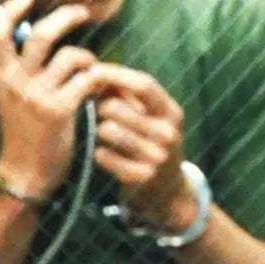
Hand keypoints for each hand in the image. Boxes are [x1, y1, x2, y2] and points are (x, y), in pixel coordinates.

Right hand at [0, 0, 102, 199]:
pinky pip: (88, 80)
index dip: (10, 9)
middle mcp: (16, 82)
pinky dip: (99, 80)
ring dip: (89, 59)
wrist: (25, 175)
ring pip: (72, 56)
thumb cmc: (24, 136)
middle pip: (41, 35)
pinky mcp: (60, 110)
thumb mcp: (12, 100)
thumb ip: (21, 72)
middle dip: (66, 18)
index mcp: (1, 77)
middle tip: (83, 14)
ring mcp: (38, 95)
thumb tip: (40, 40)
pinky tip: (99, 91)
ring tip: (93, 71)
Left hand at [88, 64, 191, 229]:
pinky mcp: (142, 177)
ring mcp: (157, 156)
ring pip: (108, 129)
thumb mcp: (153, 119)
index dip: (115, 74)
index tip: (92, 70)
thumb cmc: (151, 145)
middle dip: (100, 105)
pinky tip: (104, 155)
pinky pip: (103, 155)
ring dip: (99, 130)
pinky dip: (98, 153)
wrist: (169, 193)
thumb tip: (96, 71)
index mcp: (172, 113)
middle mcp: (168, 133)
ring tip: (104, 135)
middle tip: (97, 111)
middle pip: (117, 106)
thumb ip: (129, 96)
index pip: (143, 84)